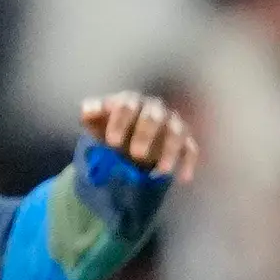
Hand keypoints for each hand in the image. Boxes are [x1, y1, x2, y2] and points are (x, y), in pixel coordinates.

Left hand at [80, 93, 199, 181]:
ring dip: (171, 150)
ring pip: (176, 131)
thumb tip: (88, 112)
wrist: (128, 142)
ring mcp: (171, 123)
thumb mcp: (96, 123)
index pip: (127, 105)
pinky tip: (183, 178)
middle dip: (146, 135)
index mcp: (131, 101)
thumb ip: (90, 113)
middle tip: (136, 155)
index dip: (120, 122)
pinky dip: (188, 162)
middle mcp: (154, 108)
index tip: (112, 142)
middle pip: (154, 116)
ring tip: (162, 171)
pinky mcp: (184, 140)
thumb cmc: (111, 130)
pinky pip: (191, 148)